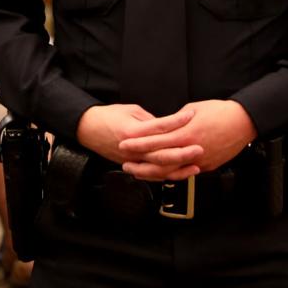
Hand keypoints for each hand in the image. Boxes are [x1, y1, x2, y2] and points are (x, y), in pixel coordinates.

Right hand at [76, 103, 199, 169]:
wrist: (88, 128)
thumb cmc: (108, 117)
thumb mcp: (131, 111)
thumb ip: (151, 120)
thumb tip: (168, 126)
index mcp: (133, 131)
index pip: (159, 126)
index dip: (177, 120)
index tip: (191, 115)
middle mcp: (132, 148)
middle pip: (161, 153)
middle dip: (183, 152)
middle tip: (200, 148)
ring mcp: (132, 159)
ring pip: (158, 169)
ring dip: (178, 169)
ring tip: (195, 165)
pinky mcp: (131, 165)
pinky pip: (151, 175)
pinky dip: (167, 176)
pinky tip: (179, 174)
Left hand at [117, 99, 256, 178]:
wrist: (244, 122)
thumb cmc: (220, 112)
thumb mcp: (192, 109)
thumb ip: (174, 121)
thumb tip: (161, 126)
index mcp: (186, 134)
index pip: (156, 141)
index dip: (138, 144)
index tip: (124, 143)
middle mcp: (192, 150)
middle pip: (160, 162)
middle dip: (140, 163)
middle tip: (125, 164)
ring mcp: (200, 161)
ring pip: (171, 172)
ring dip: (152, 173)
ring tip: (138, 172)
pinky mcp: (207, 166)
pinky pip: (184, 172)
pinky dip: (170, 174)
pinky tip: (159, 173)